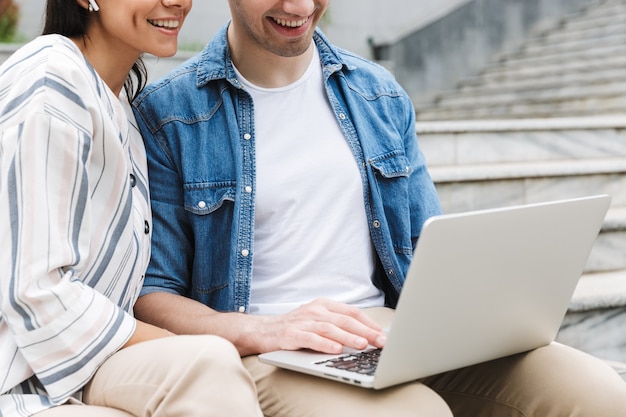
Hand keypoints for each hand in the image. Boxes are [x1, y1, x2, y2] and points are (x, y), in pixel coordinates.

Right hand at [249, 298, 386, 354]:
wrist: (264, 330)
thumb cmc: (296, 327)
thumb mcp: (318, 320)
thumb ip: (338, 324)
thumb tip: (368, 336)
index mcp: (324, 304)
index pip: (352, 312)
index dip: (369, 323)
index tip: (383, 334)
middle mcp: (315, 310)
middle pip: (344, 319)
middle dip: (365, 331)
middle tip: (380, 341)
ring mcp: (303, 321)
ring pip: (330, 328)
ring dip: (349, 336)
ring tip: (363, 344)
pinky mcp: (291, 334)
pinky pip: (311, 338)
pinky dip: (325, 344)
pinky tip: (336, 349)